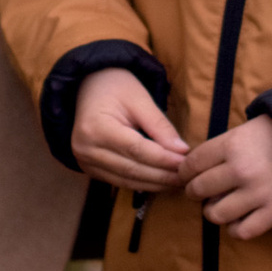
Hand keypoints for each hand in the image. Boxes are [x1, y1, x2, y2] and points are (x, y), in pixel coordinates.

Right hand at [71, 65, 187, 191]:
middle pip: (131, 169)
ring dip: (154, 184)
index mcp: (96, 128)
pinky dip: (141, 183)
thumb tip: (182, 151)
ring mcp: (85, 161)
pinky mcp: (89, 168)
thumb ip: (160, 125)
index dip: (163, 159)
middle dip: (162, 175)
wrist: (88, 86)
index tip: (186, 162)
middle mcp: (85, 149)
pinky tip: (160, 182)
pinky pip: (119, 181)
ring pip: (126, 180)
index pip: (136, 149)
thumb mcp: (140, 98)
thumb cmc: (115, 86)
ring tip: (178, 182)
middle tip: (187, 176)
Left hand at [182, 116, 271, 239]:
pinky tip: (237, 220)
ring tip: (219, 206)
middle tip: (201, 192)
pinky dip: (235, 229)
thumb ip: (222, 147)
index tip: (184, 177)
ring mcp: (258, 192)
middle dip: (195, 193)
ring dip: (213, 212)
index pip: (192, 164)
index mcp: (232, 144)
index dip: (184, 173)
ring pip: (216, 214)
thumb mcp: (247, 130)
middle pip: (199, 189)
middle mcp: (241, 169)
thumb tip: (193, 167)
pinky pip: (242, 231)